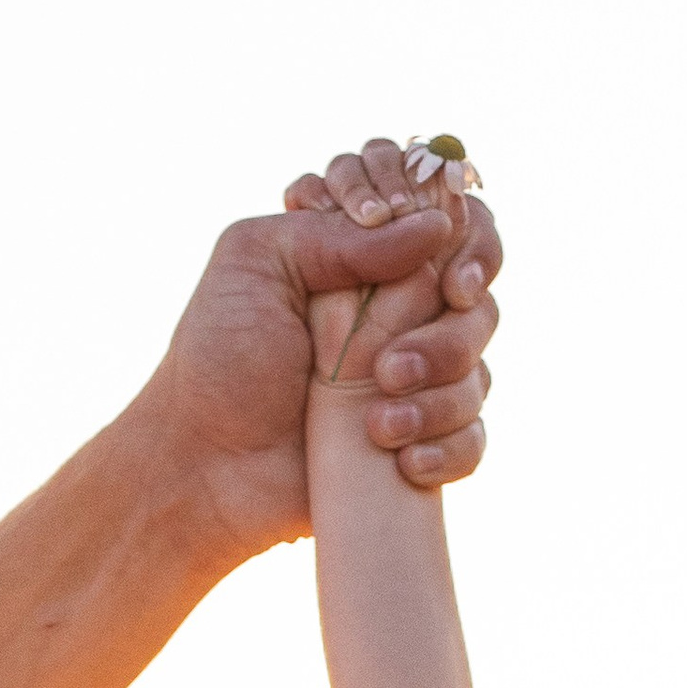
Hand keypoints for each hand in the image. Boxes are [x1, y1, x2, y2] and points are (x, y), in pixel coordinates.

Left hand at [136, 147, 499, 568]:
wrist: (208, 466)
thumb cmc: (220, 357)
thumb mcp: (259, 261)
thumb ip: (339, 234)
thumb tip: (436, 225)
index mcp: (363, 256)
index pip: (448, 221)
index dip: (463, 239)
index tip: (440, 276)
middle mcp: (398, 312)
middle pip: (478, 300)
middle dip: (448, 336)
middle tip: (388, 369)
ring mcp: (415, 379)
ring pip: (477, 372)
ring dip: (438, 398)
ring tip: (376, 425)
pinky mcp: (419, 440)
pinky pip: (472, 439)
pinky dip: (448, 450)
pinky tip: (403, 461)